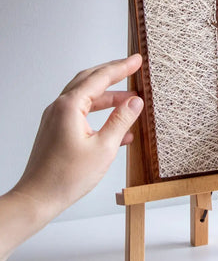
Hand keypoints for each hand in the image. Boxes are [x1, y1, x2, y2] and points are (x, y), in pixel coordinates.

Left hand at [0, 54, 143, 260]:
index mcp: (70, 106)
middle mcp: (60, 107)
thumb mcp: (104, 147)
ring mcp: (57, 118)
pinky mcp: (57, 130)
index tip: (136, 61)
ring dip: (109, 97)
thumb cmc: (65, 177)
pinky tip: (118, 127)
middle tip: (132, 68)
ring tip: (131, 101)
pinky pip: (83, 113)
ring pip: (87, 97)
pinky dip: (100, 114)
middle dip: (113, 74)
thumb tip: (135, 102)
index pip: (100, 78)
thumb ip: (121, 120)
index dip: (121, 68)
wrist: (37, 199)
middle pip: (90, 81)